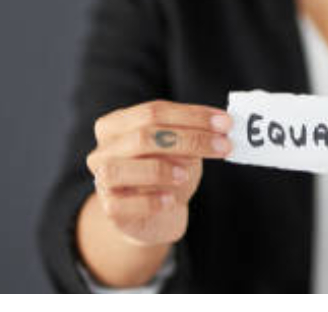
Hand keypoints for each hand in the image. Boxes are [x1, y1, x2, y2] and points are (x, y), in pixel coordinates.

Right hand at [86, 100, 232, 246]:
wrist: (153, 216)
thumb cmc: (167, 173)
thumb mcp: (182, 150)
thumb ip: (193, 136)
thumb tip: (219, 128)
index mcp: (118, 124)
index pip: (154, 111)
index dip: (192, 115)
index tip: (225, 123)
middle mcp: (104, 149)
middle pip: (144, 136)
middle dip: (189, 139)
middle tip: (224, 145)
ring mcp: (102, 179)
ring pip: (123, 168)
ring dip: (161, 169)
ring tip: (187, 174)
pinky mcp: (108, 209)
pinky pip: (124, 204)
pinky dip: (151, 200)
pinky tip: (171, 200)